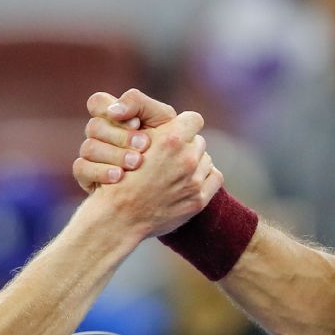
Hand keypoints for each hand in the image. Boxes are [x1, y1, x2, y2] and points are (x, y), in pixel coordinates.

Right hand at [73, 88, 180, 192]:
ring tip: (137, 163)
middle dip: (121, 137)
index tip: (136, 123)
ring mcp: (91, 155)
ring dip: (115, 154)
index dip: (110, 110)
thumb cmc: (169, 145)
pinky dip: (101, 171)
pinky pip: (81, 168)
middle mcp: (99, 133)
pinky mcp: (86, 175)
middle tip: (145, 146)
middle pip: (94, 126)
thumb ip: (140, 104)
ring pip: (88, 147)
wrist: (171, 183)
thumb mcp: (162, 119)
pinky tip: (119, 176)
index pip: (97, 102)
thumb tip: (113, 111)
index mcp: (115, 116)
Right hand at [83, 110, 222, 238]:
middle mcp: (186, 158)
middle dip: (187, 146)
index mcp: (170, 139)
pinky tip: (190, 181)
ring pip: (206, 159)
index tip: (176, 132)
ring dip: (195, 162)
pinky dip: (205, 177)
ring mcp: (194, 180)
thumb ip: (155, 130)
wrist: (118, 215)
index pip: (193, 119)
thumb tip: (172, 122)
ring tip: (176, 171)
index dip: (184, 124)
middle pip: (198, 141)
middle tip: (170, 156)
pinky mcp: (198, 200)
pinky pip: (215, 177)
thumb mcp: (131, 143)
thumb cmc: (120, 177)